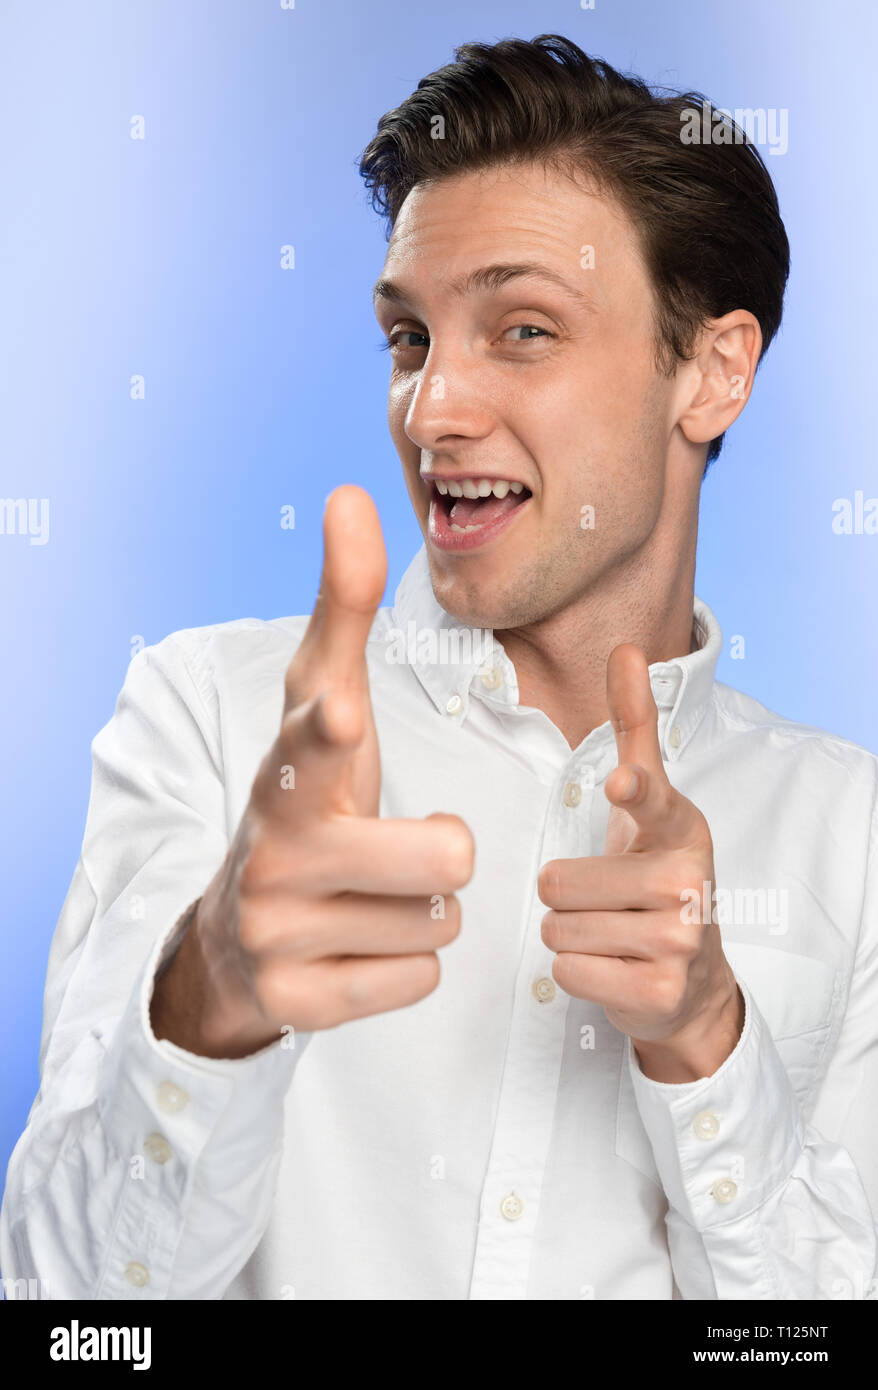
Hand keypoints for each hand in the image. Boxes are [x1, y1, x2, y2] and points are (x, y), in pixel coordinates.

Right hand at [151, 485, 474, 1057]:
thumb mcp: (320, 712)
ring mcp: (276, 931)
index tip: (342, 710)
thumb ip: (345, 611)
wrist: (235, 936)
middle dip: (445, 856)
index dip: (333, 725)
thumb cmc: (305, 804)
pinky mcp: (293, 1003)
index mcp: (288, 772)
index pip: (315, 734)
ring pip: (439, 923)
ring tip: (368, 900)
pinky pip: (417, 982)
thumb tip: (352, 493)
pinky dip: (405, 967)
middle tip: (399, 854)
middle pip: (441, 857)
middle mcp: (272, 849)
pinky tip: (355, 950)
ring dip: (424, 912)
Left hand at [537, 643, 742, 1081]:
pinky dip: (577, 972)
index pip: (652, 802)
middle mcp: (688, 882)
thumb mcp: (651, 804)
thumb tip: (627, 647)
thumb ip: (635, 727)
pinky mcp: (659, 991)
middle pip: (558, 883)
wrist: (692, 980)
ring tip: (611, 934)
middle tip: (606, 903)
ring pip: (558, 928)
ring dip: (570, 934)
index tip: (619, 783)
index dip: (632, 791)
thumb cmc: (656, 876)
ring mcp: (679, 940)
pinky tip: (614, 968)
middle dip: (565, 897)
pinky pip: (569, 970)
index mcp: (682, 830)